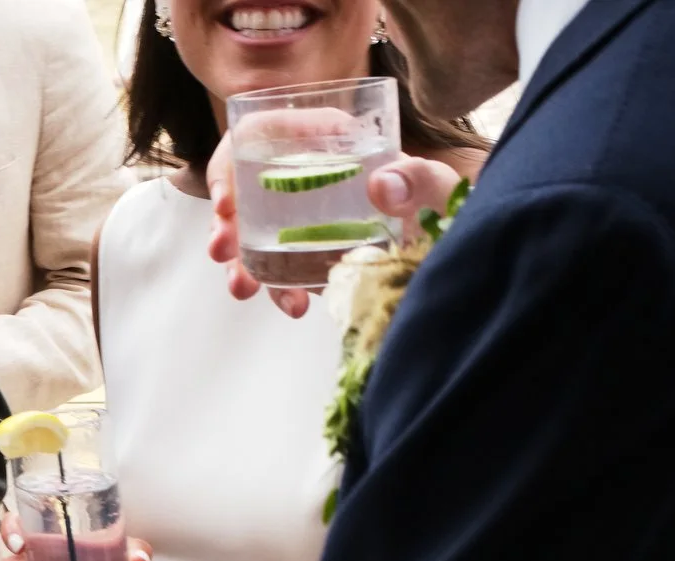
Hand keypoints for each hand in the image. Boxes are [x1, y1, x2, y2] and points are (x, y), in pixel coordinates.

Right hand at [206, 137, 466, 313]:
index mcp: (324, 143)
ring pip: (257, 240)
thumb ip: (420, 180)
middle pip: (246, 196)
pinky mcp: (313, 259)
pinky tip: (296, 305)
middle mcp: (306, 179)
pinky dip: (283, 290)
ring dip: (245, 265)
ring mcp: (305, 222)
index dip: (229, 170)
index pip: (255, 142)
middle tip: (222, 250)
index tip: (225, 202)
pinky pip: (285, 272)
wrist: (451, 241)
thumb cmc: (443, 202)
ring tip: (244, 289)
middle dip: (227, 226)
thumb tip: (382, 186)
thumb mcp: (436, 183)